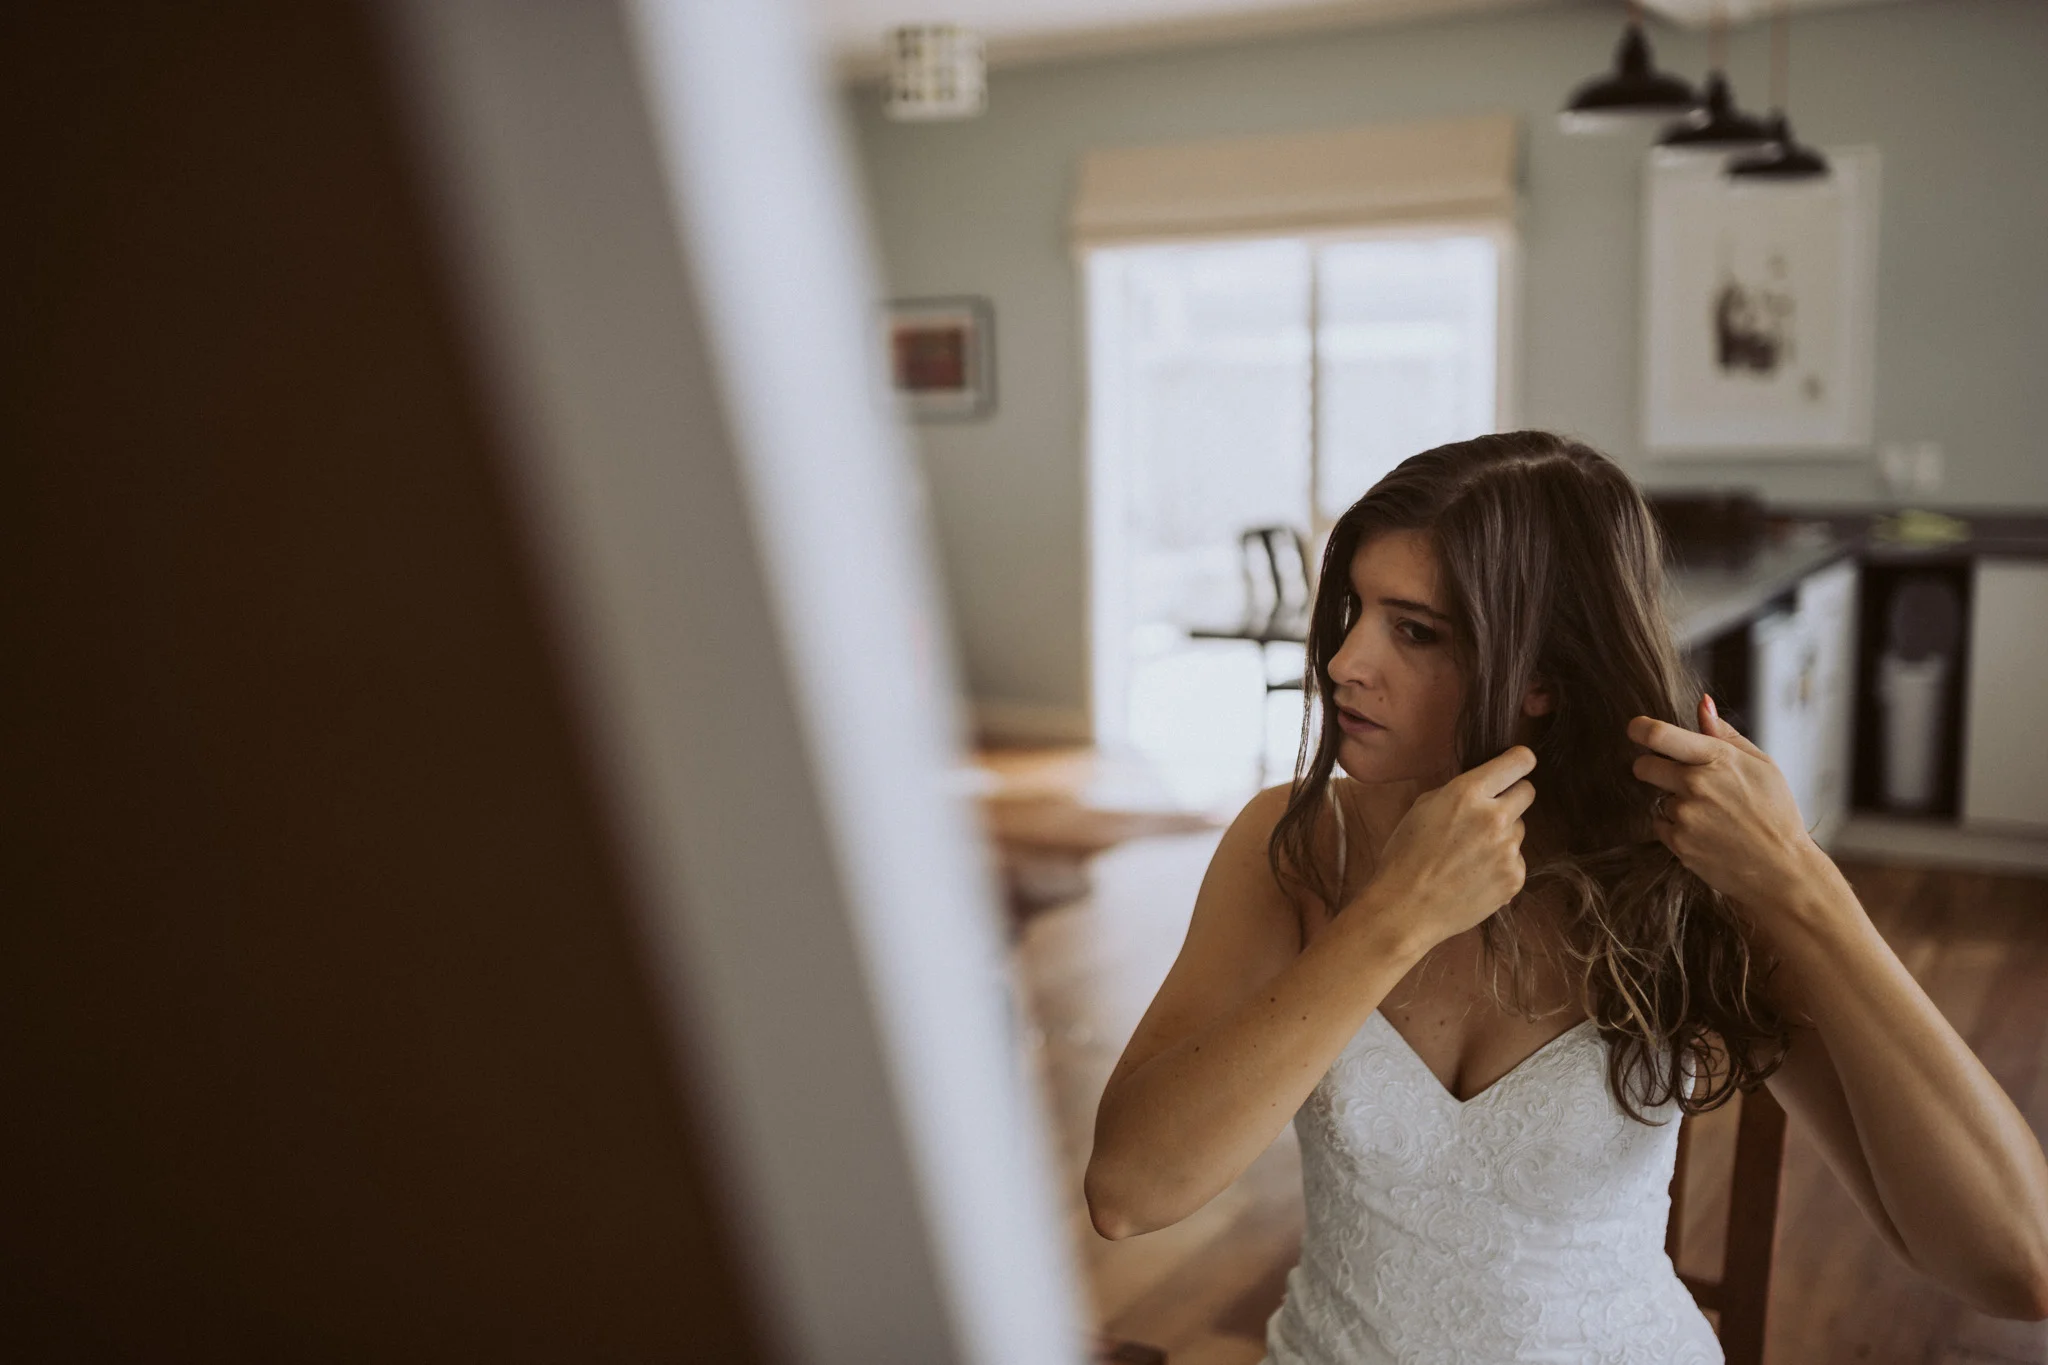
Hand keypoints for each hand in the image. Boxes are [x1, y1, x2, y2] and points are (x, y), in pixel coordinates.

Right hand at [1361, 745, 1536, 951]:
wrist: (1405, 907)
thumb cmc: (1405, 856)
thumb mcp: (1423, 808)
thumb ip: (1457, 793)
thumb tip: (1482, 788)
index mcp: (1467, 793)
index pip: (1519, 762)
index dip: (1520, 762)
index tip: (1517, 765)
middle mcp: (1494, 817)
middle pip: (1528, 792)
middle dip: (1512, 797)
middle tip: (1490, 813)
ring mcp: (1508, 850)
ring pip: (1519, 829)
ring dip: (1502, 836)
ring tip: (1470, 855)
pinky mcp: (1514, 877)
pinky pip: (1516, 860)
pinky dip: (1501, 865)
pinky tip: (1474, 876)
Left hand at [1629, 695, 1819, 908]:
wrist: (1781, 870)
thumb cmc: (1775, 813)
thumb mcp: (1761, 765)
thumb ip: (1724, 734)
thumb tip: (1701, 703)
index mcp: (1716, 759)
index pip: (1658, 735)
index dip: (1638, 728)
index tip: (1635, 729)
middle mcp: (1695, 784)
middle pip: (1643, 765)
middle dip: (1652, 767)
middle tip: (1676, 777)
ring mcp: (1684, 815)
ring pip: (1658, 798)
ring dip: (1675, 802)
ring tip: (1712, 814)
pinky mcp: (1677, 842)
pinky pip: (1660, 824)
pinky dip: (1676, 826)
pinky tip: (1706, 832)